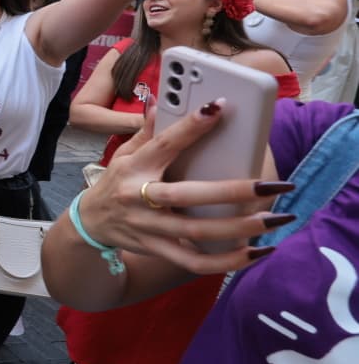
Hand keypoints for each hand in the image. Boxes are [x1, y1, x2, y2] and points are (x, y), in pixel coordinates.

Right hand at [74, 102, 289, 273]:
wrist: (89, 223)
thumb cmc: (117, 182)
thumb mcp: (125, 153)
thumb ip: (147, 131)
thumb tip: (161, 101)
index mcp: (134, 167)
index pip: (164, 144)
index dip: (190, 126)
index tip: (220, 107)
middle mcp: (138, 198)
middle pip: (187, 196)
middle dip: (233, 191)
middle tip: (274, 185)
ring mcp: (148, 227)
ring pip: (196, 233)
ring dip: (239, 230)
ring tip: (274, 220)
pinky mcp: (156, 249)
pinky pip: (193, 262)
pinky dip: (226, 263)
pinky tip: (254, 253)